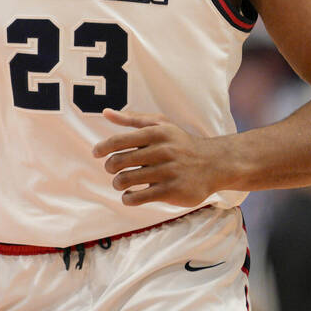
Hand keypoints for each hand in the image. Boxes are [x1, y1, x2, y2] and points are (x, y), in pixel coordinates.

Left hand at [91, 109, 221, 206]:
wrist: (215, 164)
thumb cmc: (181, 143)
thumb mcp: (161, 124)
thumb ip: (132, 119)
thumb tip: (105, 112)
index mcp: (156, 133)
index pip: (119, 141)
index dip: (102, 148)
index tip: (96, 153)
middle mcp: (162, 151)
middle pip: (119, 162)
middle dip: (110, 167)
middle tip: (112, 170)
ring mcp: (167, 172)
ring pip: (126, 180)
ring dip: (117, 183)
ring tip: (120, 183)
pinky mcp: (172, 191)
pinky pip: (139, 197)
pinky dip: (128, 198)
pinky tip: (129, 196)